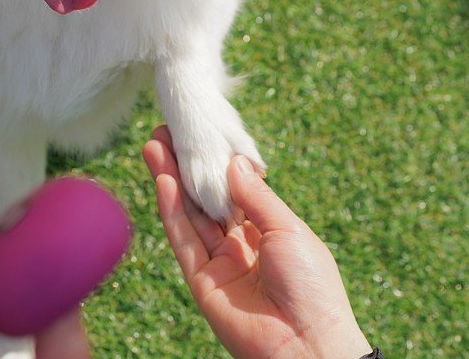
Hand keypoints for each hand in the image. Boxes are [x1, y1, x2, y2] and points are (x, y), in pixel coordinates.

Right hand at [143, 127, 370, 358]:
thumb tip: (232, 161)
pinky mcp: (202, 283)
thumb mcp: (288, 228)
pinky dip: (171, 210)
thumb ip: (256, 196)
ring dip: (171, 180)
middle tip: (168, 131)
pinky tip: (162, 180)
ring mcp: (219, 264)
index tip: (202, 133)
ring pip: (189, 215)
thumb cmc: (312, 286)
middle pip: (206, 199)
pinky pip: (183, 241)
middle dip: (187, 166)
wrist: (309, 343)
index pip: (235, 190)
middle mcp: (240, 245)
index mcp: (267, 232)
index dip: (217, 163)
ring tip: (156, 144)